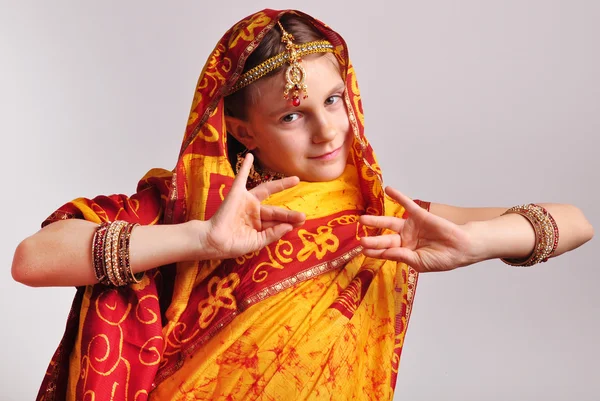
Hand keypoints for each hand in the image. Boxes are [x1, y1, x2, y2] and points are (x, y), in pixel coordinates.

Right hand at [199, 153, 305, 259]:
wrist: (215, 241)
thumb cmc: (233, 244)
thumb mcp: (257, 242)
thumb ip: (273, 234)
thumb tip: (289, 227)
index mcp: (257, 224)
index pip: (276, 222)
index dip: (288, 222)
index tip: (301, 222)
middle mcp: (253, 212)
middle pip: (275, 210)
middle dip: (288, 214)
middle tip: (303, 215)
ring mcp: (246, 201)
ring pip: (267, 191)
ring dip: (281, 185)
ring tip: (296, 180)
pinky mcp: (237, 193)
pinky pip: (241, 177)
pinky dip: (245, 167)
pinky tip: (250, 156)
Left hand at [359, 187, 473, 271]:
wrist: (462, 248)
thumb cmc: (443, 259)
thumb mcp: (420, 262)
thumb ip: (402, 256)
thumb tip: (385, 253)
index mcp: (405, 253)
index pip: (386, 252)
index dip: (375, 252)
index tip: (364, 251)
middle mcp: (405, 239)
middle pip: (384, 238)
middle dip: (373, 239)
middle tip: (361, 238)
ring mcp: (411, 227)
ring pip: (390, 222)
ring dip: (376, 220)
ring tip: (362, 219)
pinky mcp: (419, 215)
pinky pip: (406, 204)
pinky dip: (397, 197)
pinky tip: (388, 190)